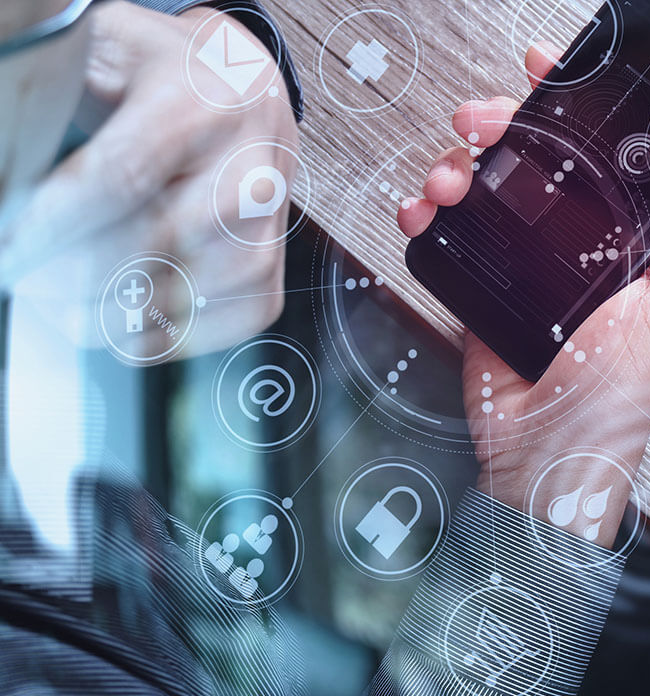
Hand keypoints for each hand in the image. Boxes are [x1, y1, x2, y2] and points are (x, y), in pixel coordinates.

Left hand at [0, 1, 297, 358]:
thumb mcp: (109, 49)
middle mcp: (249, 174)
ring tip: (58, 295)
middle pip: (144, 248)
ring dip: (98, 313)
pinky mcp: (269, 279)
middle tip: (22, 274)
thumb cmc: (165, 78)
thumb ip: (60, 85)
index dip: (52, 224)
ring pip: (171, 300)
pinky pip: (203, 334)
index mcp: (203, 107)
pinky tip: (114, 313)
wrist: (251, 97)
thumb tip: (11, 156)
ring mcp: (265, 234)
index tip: (8, 247)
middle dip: (63, 276)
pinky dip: (147, 338)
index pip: (120, 179)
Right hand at [399, 44, 649, 548]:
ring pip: (486, 186)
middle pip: (534, 159)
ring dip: (458, 166)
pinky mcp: (482, 284)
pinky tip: (424, 212)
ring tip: (449, 180)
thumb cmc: (616, 401)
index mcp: (626, 241)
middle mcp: (575, 244)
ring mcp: (523, 262)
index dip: (578, 110)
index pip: (605, 156)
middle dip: (503, 126)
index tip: (554, 75)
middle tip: (483, 121)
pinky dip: (427, 211)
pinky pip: (450, 232)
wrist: (545, 455)